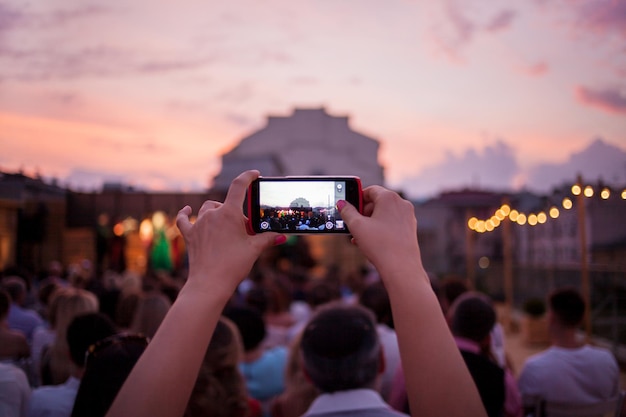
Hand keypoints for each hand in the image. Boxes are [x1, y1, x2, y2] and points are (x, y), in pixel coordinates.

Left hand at [176, 170, 284, 295]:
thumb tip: (282, 236)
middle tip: (245, 230)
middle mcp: (212, 214)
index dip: (248, 177)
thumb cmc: (233, 265)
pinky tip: (187, 210)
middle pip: (226, 203)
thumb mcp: (254, 250)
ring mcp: (199, 224)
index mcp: (229, 213)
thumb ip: (268, 239)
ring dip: (218, 213)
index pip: (239, 186)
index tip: (254, 174)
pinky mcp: (189, 235)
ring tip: (227, 228)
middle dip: (237, 213)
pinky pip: (184, 219)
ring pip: (208, 209)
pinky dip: (186, 214)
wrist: (210, 283)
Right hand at [338, 185, 422, 277]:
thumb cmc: (380, 245)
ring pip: (384, 214)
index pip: (370, 190)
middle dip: (363, 213)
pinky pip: (392, 223)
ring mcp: (408, 216)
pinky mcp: (410, 228)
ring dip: (370, 223)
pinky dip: (381, 229)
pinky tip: (371, 242)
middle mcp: (401, 203)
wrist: (401, 268)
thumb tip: (341, 203)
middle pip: (377, 202)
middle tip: (353, 224)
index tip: (349, 208)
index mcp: (389, 198)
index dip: (357, 198)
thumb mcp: (357, 226)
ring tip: (359, 237)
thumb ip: (347, 212)